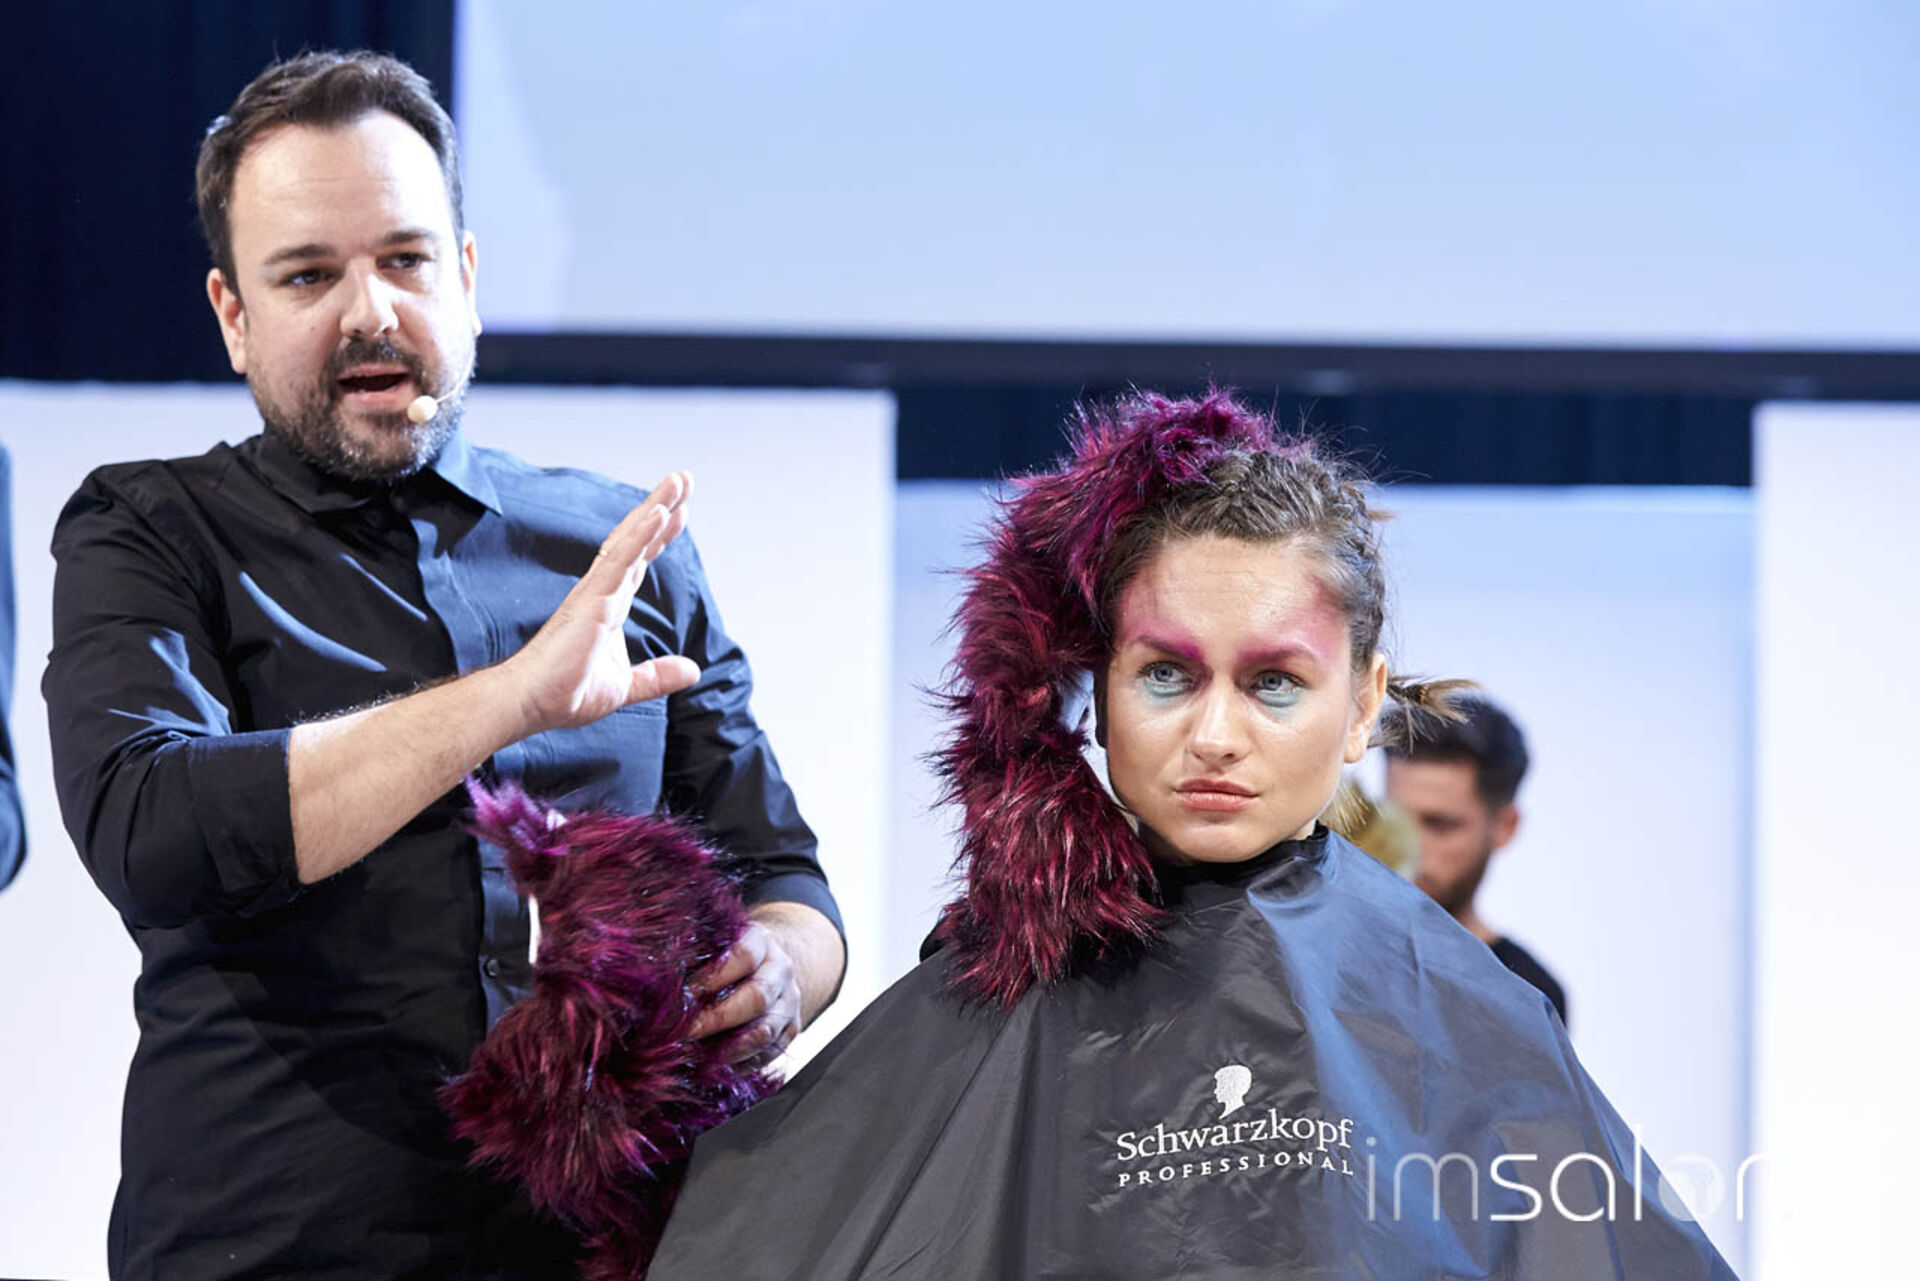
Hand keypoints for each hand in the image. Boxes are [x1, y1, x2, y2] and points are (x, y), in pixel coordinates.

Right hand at [501, 471, 699, 733]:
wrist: (534, 704)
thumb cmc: (567, 694)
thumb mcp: (625, 686)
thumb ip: (657, 676)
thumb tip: (693, 670)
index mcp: (609, 606)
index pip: (640, 561)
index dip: (659, 536)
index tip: (679, 512)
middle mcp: (603, 591)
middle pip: (637, 540)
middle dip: (661, 508)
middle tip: (683, 479)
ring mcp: (597, 592)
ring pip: (630, 540)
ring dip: (655, 508)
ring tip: (678, 481)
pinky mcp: (591, 599)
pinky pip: (619, 560)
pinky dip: (639, 535)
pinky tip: (659, 513)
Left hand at [688, 919, 802, 1064]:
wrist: (767, 964)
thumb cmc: (727, 955)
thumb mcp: (714, 944)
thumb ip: (691, 955)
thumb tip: (652, 977)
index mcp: (761, 941)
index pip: (743, 957)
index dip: (712, 978)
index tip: (683, 995)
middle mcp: (780, 970)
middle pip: (757, 997)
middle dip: (717, 1019)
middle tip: (684, 1033)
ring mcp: (789, 1002)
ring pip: (766, 1031)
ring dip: (729, 1049)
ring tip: (698, 1058)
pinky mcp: (792, 1030)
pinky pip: (769, 1053)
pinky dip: (741, 1064)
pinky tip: (715, 1067)